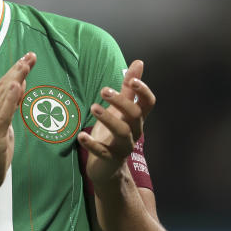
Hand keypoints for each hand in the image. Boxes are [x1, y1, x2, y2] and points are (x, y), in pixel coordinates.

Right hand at [0, 52, 34, 193]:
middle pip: (4, 85)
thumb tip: (18, 88)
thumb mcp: (5, 128)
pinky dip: (10, 98)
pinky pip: (4, 113)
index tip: (28, 57)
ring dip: (15, 78)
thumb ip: (10, 108)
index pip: (4, 84)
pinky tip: (15, 86)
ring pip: (4, 95)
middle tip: (31, 55)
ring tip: (26, 64)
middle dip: (18, 69)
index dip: (16, 70)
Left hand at [77, 60, 154, 186]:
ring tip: (93, 107)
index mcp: (137, 118)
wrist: (108, 167)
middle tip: (103, 90)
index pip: (149, 103)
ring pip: (122, 132)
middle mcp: (134, 131)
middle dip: (121, 101)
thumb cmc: (113, 133)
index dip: (143, 91)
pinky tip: (81, 136)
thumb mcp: (120, 109)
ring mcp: (123, 146)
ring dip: (108, 118)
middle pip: (135, 115)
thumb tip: (139, 63)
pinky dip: (92, 144)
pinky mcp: (109, 159)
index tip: (132, 81)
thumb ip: (128, 87)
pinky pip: (103, 152)